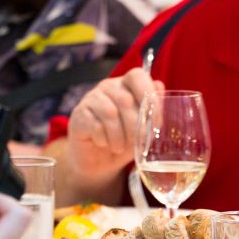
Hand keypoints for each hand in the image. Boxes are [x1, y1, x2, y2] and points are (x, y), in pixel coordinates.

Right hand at [66, 68, 164, 182]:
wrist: (99, 162)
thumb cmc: (124, 141)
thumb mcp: (144, 128)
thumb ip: (152, 109)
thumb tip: (159, 88)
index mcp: (126, 85)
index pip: (137, 76)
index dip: (148, 94)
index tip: (154, 119)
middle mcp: (108, 87)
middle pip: (125, 99)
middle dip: (135, 126)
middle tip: (137, 142)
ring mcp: (91, 99)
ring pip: (110, 113)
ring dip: (119, 136)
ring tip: (120, 147)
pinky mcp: (78, 115)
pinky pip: (95, 126)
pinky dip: (104, 140)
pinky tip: (104, 144)